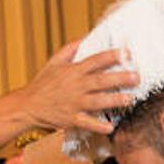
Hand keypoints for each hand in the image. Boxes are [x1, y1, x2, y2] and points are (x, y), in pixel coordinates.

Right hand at [14, 42, 137, 133]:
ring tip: (129, 99)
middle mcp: (76, 86)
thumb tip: (86, 36)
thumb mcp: (55, 61)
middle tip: (136, 77)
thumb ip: (71, 49)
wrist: (28, 105)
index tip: (127, 53)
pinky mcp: (71, 119)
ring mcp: (74, 103)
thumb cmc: (43, 83)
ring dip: (114, 100)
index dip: (111, 56)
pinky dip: (98, 126)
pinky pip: (87, 123)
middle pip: (101, 81)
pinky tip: (111, 127)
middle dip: (119, 78)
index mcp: (73, 71)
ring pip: (97, 102)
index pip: (95, 60)